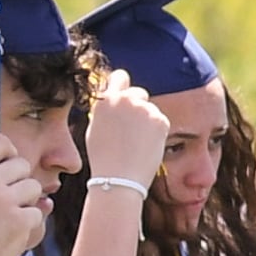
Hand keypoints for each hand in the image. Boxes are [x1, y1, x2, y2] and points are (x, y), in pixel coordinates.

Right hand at [0, 136, 52, 255]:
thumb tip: (3, 161)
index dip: (9, 153)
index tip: (9, 165)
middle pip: (22, 164)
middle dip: (20, 182)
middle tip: (9, 201)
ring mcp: (4, 200)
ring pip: (34, 188)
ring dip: (27, 203)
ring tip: (8, 220)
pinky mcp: (20, 221)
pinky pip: (38, 213)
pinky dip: (29, 225)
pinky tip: (12, 236)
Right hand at [83, 69, 171, 190]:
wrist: (119, 179)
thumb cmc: (104, 159)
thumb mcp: (95, 128)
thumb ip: (106, 110)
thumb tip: (114, 100)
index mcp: (105, 100)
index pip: (120, 77)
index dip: (123, 86)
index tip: (126, 95)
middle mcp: (125, 99)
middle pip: (139, 93)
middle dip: (138, 106)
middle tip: (133, 129)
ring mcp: (144, 108)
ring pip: (150, 110)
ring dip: (147, 121)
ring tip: (136, 143)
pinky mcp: (160, 120)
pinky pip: (160, 121)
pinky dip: (157, 132)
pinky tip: (146, 146)